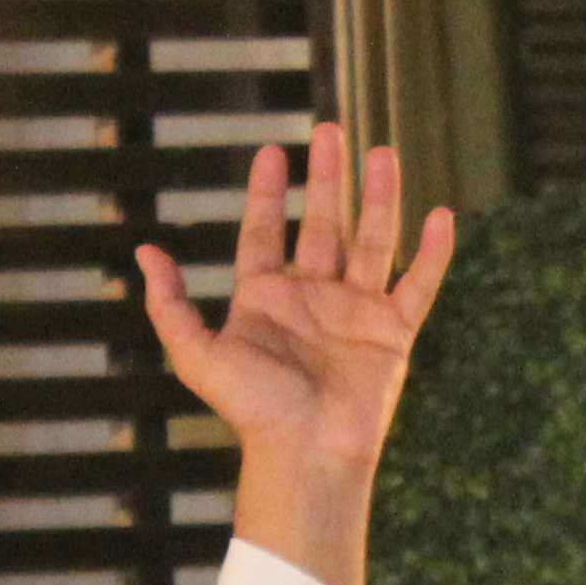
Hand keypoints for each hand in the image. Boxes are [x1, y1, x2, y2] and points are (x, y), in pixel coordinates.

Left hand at [132, 125, 455, 584]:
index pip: (267, 231)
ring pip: (372, 241)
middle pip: (324, 223)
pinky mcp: (392, 335)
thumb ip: (169, 304)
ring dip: (379, 197)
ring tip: (384, 152)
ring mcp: (356, 313)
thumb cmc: (253, 412)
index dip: (268, 192)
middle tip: (332, 130)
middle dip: (328, 177)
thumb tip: (144, 251)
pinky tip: (441, 216)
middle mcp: (313, 298)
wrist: (307, 454)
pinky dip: (432, 254)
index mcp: (266, 298)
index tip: (273, 152)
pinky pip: (418, 286)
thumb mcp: (197, 355)